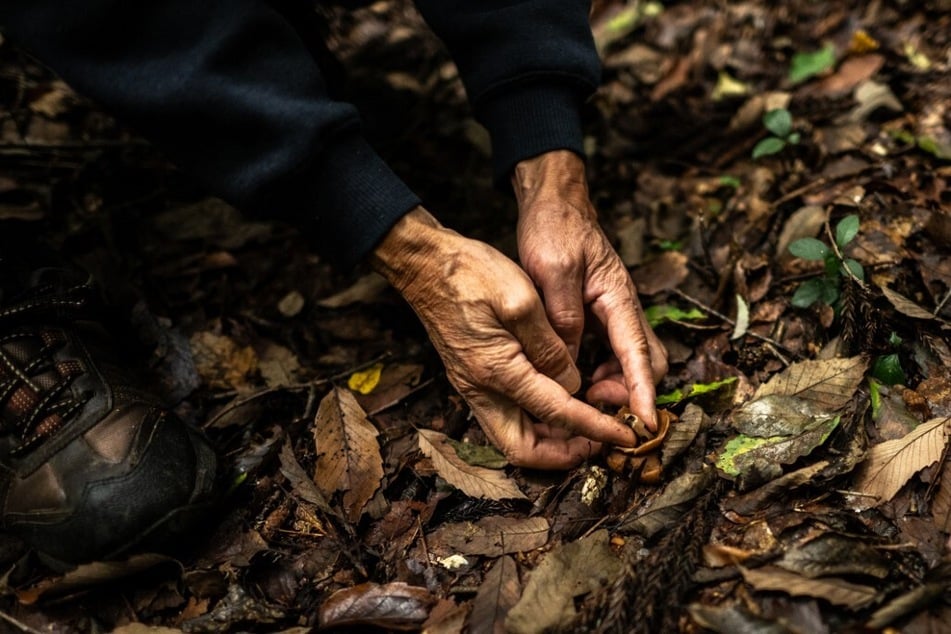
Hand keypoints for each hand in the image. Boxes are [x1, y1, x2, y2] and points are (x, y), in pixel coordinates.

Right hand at [372, 207, 636, 468]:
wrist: (423, 265)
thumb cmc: (470, 274)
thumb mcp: (521, 299)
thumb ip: (549, 347)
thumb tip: (572, 383)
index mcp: (497, 371)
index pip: (557, 414)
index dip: (596, 428)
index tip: (625, 435)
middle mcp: (481, 389)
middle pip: (524, 450)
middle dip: (564, 453)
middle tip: (599, 439)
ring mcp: (473, 387)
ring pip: (514, 436)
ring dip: (549, 439)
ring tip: (585, 423)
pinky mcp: (472, 378)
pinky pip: (505, 416)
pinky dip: (534, 420)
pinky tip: (556, 400)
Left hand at [512, 151, 666, 428]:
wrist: (556, 203)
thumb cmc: (556, 230)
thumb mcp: (553, 271)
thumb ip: (564, 318)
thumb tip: (570, 366)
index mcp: (619, 298)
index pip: (640, 354)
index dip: (643, 393)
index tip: (645, 425)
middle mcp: (624, 309)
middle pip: (647, 363)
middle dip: (630, 393)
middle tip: (593, 406)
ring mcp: (615, 314)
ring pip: (631, 361)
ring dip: (615, 385)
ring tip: (581, 397)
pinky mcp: (601, 316)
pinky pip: (612, 353)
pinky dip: (602, 372)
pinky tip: (575, 378)